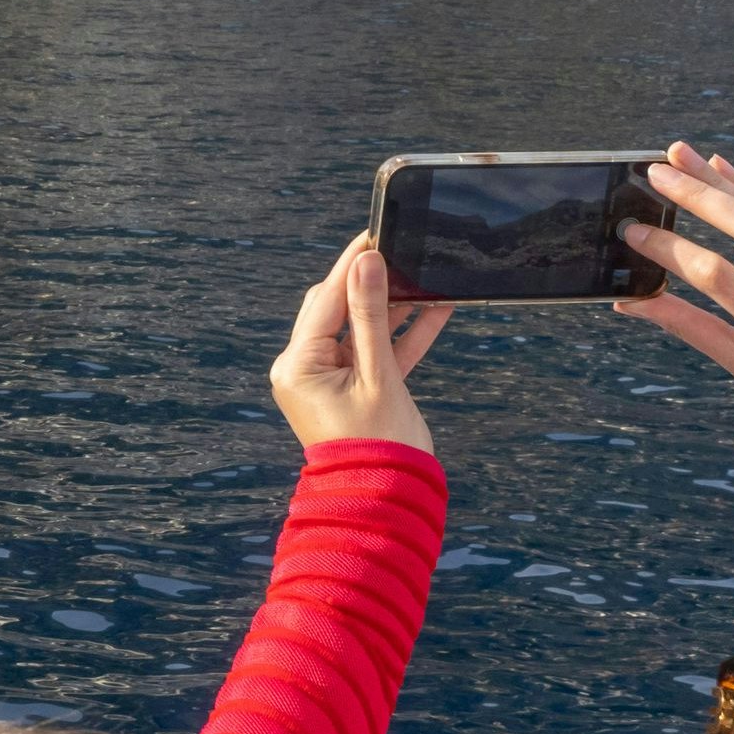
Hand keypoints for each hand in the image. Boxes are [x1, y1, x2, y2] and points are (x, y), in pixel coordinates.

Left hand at [268, 234, 450, 452]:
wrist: (388, 500)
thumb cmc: (380, 446)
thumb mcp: (379, 374)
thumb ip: (372, 316)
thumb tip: (365, 264)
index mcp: (298, 365)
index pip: (324, 300)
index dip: (351, 266)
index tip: (373, 233)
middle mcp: (304, 369)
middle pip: (336, 309)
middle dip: (371, 283)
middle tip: (399, 250)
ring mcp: (327, 379)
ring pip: (360, 330)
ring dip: (393, 309)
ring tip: (424, 279)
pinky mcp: (352, 389)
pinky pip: (375, 353)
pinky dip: (401, 337)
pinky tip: (435, 311)